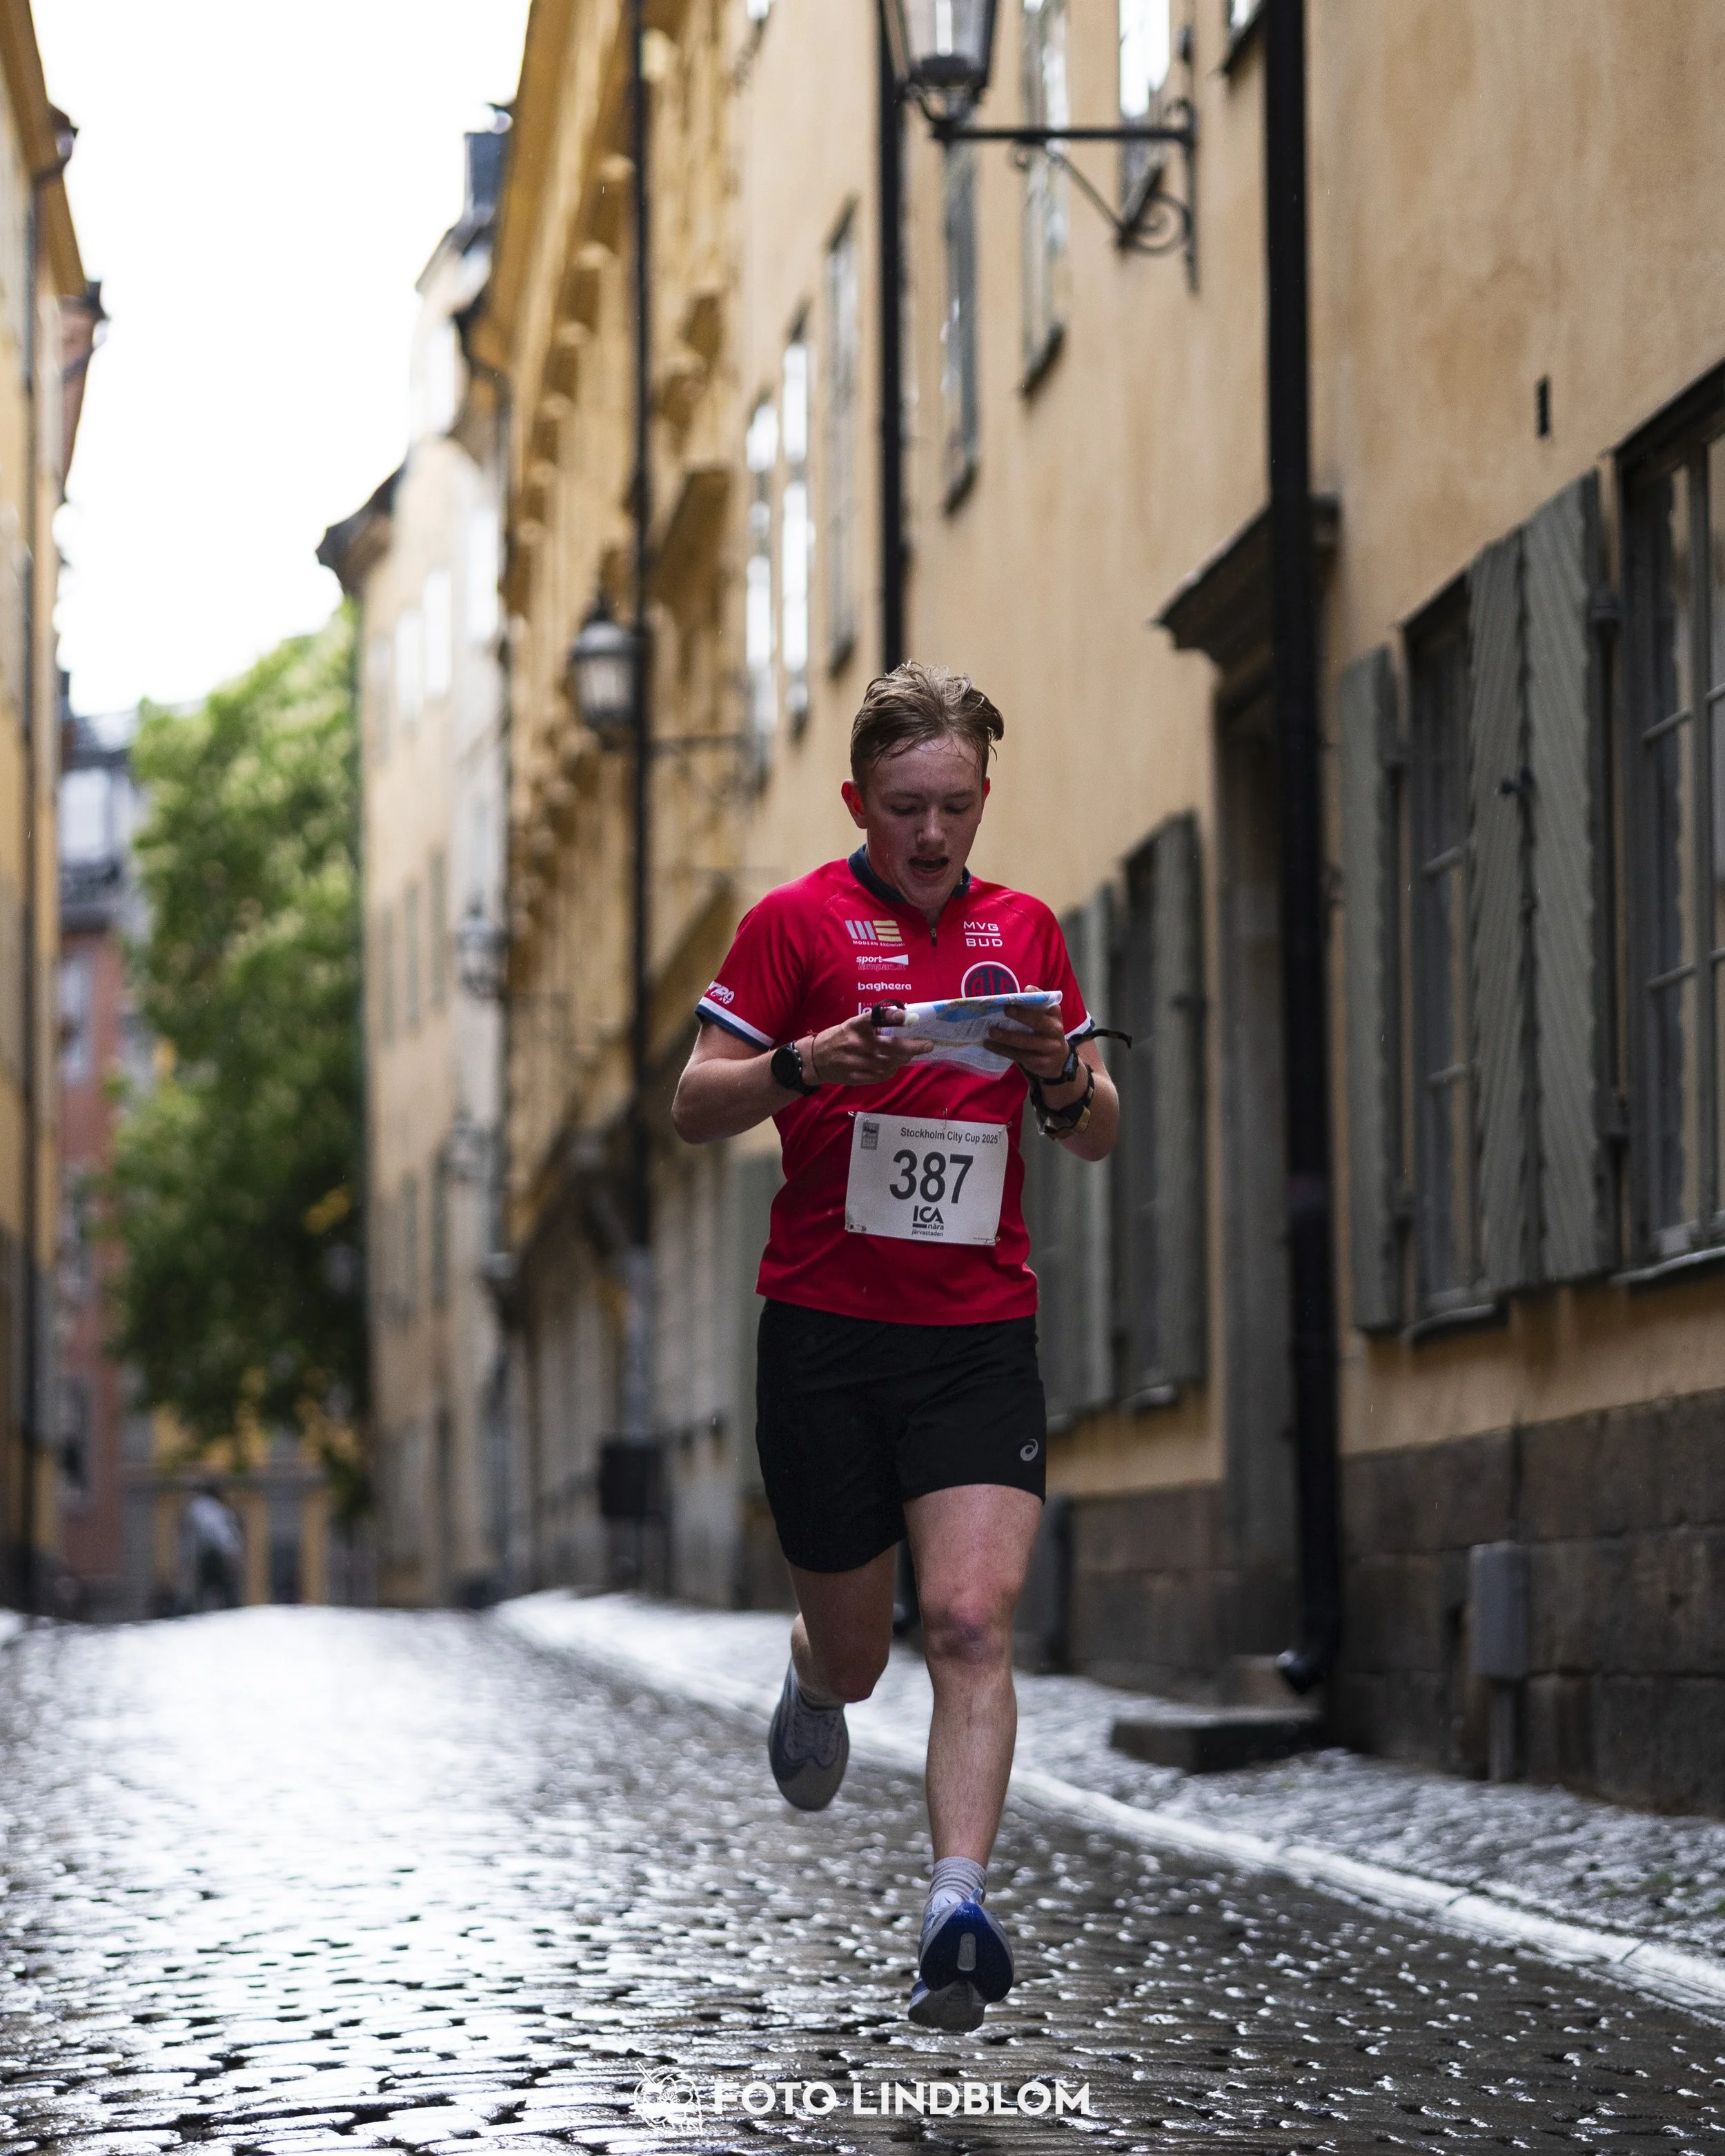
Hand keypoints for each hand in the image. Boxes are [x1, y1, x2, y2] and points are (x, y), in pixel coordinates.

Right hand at [808, 1007, 932, 1085]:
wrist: (814, 1059)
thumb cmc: (837, 1038)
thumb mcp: (851, 1025)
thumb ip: (873, 1025)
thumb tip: (902, 1021)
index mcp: (855, 1026)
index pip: (875, 1018)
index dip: (891, 1016)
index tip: (906, 1016)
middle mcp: (857, 1043)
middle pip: (891, 1046)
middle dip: (913, 1047)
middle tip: (928, 1045)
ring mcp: (857, 1062)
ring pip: (890, 1063)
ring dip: (903, 1059)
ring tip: (910, 1055)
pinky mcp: (856, 1077)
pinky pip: (881, 1075)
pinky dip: (891, 1071)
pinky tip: (893, 1066)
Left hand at [984, 993, 1077, 1085]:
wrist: (1058, 1060)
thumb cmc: (1045, 1032)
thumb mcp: (1045, 1018)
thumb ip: (1037, 1005)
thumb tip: (1027, 989)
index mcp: (1055, 1016)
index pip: (1047, 1005)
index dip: (1036, 999)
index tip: (1023, 992)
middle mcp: (1055, 1031)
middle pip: (1039, 1022)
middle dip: (1022, 1015)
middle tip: (1005, 1009)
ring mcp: (1049, 1048)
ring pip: (1026, 1043)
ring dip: (1007, 1037)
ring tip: (991, 1031)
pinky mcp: (1041, 1063)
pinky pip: (1020, 1056)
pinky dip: (1003, 1050)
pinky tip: (990, 1045)